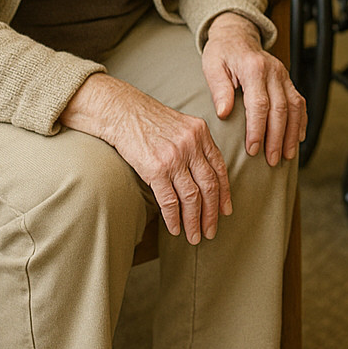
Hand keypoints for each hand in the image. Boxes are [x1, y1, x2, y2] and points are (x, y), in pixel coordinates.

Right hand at [61, 73, 231, 244]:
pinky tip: (175, 228)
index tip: (226, 210)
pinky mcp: (155, 169)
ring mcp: (174, 157)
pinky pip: (169, 200)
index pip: (219, 169)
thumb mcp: (181, 125)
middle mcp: (192, 145)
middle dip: (212, 213)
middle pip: (209, 186)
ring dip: (194, 221)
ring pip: (192, 197)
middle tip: (211, 230)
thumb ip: (195, 145)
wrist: (121, 112)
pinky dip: (173, 217)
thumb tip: (204, 174)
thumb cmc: (149, 120)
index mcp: (201, 134)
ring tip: (194, 236)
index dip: (225, 193)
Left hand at [203, 12, 306, 165]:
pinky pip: (300, 102)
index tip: (253, 149)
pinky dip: (301, 121)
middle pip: (281, 109)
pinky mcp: (288, 80)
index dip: (258, 129)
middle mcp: (274, 72)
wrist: (237, 34)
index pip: (259, 104)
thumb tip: (224, 113)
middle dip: (277, 137)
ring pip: (295, 107)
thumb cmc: (222, 52)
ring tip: (287, 155)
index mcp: (254, 69)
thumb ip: (219, 89)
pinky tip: (298, 138)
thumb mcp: (212, 66)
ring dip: (292, 133)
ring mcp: (284, 75)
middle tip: (272, 160)